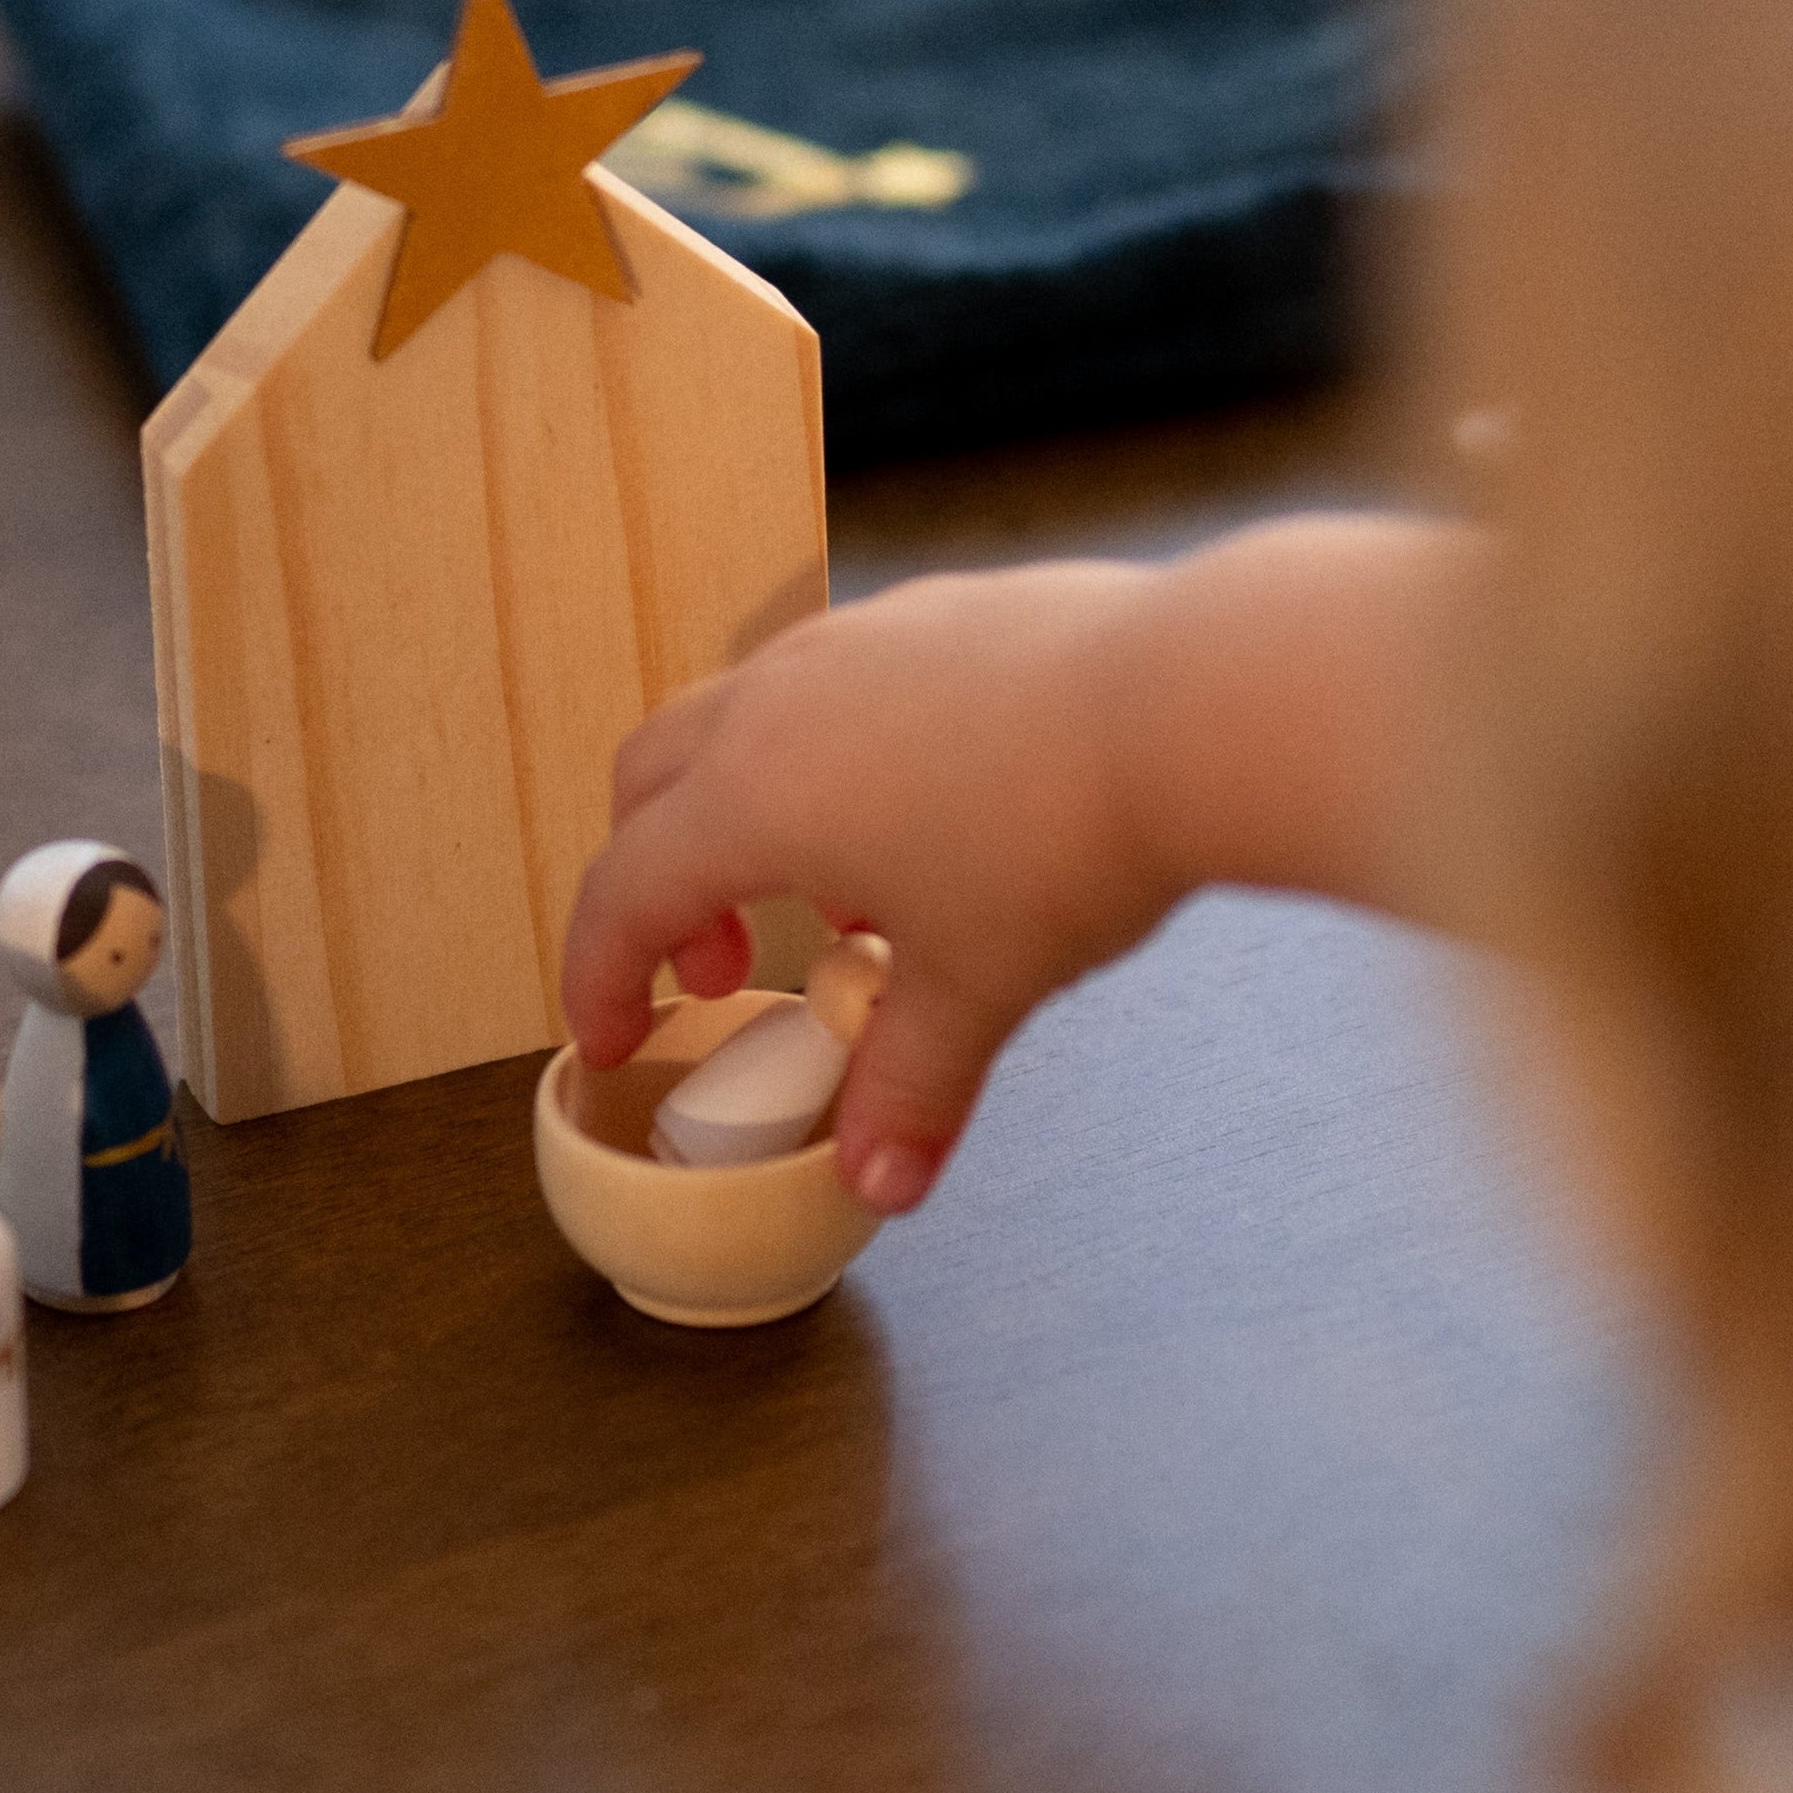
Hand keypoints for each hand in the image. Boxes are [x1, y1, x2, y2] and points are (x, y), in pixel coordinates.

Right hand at [563, 564, 1172, 1214]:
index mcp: (753, 794)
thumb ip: (909, 1087)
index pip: (626, 891)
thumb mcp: (975, 985)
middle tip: (717, 969)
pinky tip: (925, 822)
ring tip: (837, 902)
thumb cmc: (1063, 837)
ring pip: (742, 720)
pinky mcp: (936, 612)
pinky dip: (831, 761)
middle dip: (659, 883)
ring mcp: (858, 640)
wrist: (1190, 702)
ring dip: (745, 815)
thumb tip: (879, 1179)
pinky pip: (837, 686)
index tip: (614, 1035)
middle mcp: (780, 699)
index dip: (602, 975)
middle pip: (652, 783)